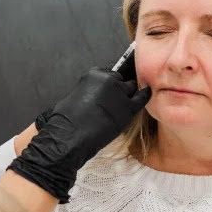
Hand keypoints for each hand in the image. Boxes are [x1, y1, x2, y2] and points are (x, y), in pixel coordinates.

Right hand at [9, 63, 150, 202]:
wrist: (70, 137)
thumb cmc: (65, 120)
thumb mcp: (73, 96)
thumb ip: (87, 90)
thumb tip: (93, 96)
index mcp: (93, 75)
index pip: (108, 74)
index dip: (108, 85)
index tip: (107, 91)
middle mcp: (108, 80)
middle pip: (120, 80)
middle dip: (118, 89)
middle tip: (113, 102)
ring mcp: (120, 93)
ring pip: (131, 88)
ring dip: (128, 95)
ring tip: (122, 106)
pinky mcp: (128, 108)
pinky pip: (142, 98)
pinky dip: (144, 96)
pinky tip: (146, 95)